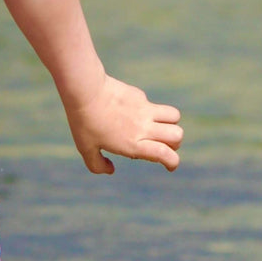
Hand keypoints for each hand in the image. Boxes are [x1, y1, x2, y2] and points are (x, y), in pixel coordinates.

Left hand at [64, 74, 182, 173]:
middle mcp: (143, 128)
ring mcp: (144, 110)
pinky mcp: (140, 96)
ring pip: (175, 116)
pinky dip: (150, 111)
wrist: (85, 90)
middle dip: (175, 143)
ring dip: (171, 123)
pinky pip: (154, 105)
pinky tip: (130, 111)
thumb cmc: (84, 121)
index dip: (173, 163)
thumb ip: (97, 165)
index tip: (169, 165)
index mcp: (133, 144)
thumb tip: (111, 170)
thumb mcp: (85, 148)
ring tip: (156, 126)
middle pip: (177, 135)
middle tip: (160, 143)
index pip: (166, 154)